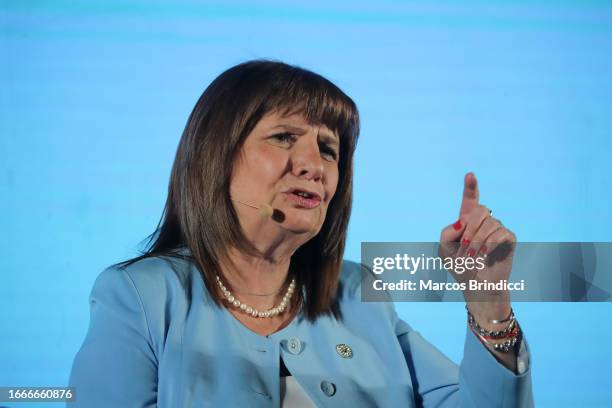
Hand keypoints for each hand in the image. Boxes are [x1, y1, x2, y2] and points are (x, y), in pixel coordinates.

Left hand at [439, 172, 516, 322]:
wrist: (476, 286)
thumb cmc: (459, 267)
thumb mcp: (444, 249)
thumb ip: (447, 232)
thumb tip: (462, 221)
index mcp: (467, 222)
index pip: (470, 200)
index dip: (470, 187)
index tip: (470, 174)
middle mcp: (484, 222)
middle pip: (481, 210)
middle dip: (470, 229)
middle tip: (464, 248)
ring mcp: (498, 229)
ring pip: (490, 223)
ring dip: (478, 241)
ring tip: (473, 256)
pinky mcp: (509, 239)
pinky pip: (501, 233)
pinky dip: (490, 244)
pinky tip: (486, 254)